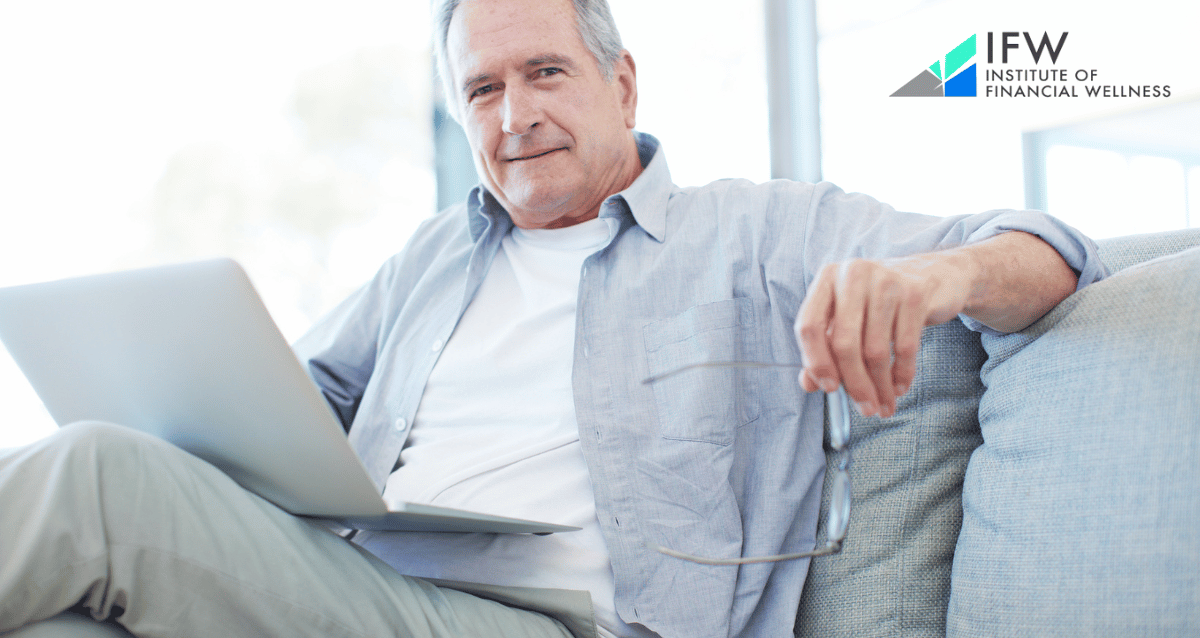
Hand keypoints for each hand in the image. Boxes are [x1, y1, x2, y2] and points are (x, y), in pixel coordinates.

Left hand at [794, 253, 972, 416]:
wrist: (931, 275)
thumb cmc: (878, 301)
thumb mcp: (847, 318)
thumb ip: (824, 348)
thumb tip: (808, 384)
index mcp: (827, 278)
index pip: (809, 325)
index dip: (816, 361)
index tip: (829, 389)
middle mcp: (853, 275)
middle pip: (844, 343)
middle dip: (855, 384)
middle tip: (865, 409)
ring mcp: (886, 282)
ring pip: (876, 350)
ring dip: (880, 386)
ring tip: (884, 405)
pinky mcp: (915, 295)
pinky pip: (905, 347)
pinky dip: (902, 374)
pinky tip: (899, 387)